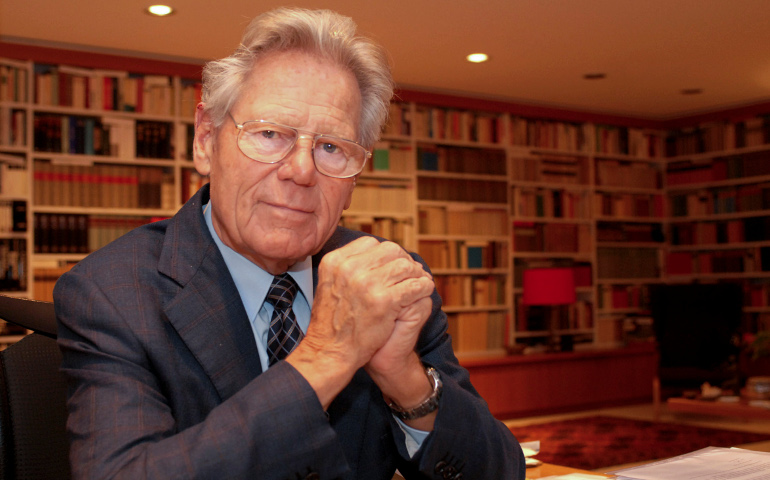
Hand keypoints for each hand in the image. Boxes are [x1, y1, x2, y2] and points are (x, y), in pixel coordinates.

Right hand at [287, 237, 433, 406]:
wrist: (330, 352)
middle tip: (410, 273)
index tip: (392, 265)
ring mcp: (367, 284)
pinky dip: (423, 287)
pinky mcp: (384, 302)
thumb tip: (373, 251)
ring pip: (405, 266)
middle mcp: (349, 268)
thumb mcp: (330, 283)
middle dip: (403, 261)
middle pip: (390, 250)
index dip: (386, 253)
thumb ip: (348, 266)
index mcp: (335, 261)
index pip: (370, 243)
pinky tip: (423, 291)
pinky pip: (414, 286)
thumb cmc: (333, 321)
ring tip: (419, 282)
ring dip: (416, 274)